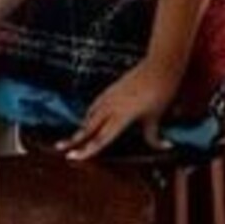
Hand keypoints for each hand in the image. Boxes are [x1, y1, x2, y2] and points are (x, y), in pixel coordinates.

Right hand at [63, 59, 179, 159]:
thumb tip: (165, 147)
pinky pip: (95, 105)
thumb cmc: (160, 92)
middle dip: (73, 139)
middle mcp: (110, 107)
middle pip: (87, 127)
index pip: (100, 139)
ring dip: (81, 128)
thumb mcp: (156, 117)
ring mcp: (108, 96)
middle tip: (59, 148)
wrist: (160, 66)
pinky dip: (89, 115)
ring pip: (89, 115)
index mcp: (121, 117)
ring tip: (73, 138)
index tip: (71, 157)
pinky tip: (89, 119)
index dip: (86, 150)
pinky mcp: (110, 89)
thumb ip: (154, 136)